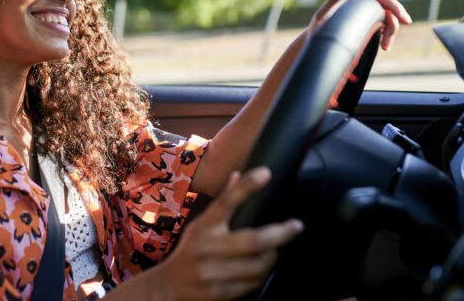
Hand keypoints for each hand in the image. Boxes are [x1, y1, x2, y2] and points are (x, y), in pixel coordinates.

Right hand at [152, 167, 302, 300]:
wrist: (166, 289)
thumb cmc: (189, 252)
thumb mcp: (200, 226)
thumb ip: (221, 203)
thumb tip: (237, 175)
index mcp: (203, 227)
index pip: (226, 202)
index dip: (246, 186)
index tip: (266, 173)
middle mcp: (207, 248)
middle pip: (254, 240)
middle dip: (281, 233)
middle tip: (296, 226)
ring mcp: (213, 272)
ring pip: (258, 265)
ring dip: (273, 257)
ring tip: (275, 250)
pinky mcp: (219, 293)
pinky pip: (252, 284)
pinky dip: (262, 275)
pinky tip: (262, 269)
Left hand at [307, 0, 411, 49]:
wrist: (315, 42)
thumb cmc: (319, 27)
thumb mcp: (325, 12)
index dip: (393, 4)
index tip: (402, 18)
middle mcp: (363, 3)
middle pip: (387, 7)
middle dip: (396, 20)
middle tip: (393, 39)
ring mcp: (366, 14)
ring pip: (387, 19)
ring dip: (391, 32)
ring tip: (385, 47)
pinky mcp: (368, 25)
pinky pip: (383, 27)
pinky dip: (387, 36)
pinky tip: (384, 45)